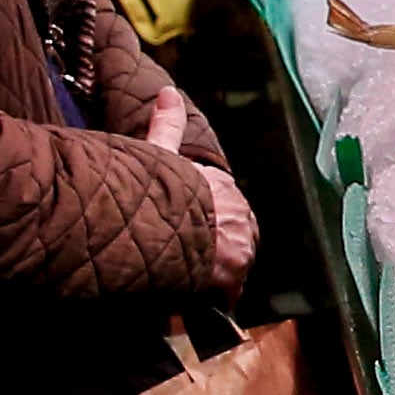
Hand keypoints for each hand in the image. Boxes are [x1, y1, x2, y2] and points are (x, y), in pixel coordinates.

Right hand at [147, 94, 254, 283]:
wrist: (156, 223)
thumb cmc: (155, 187)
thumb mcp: (158, 153)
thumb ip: (167, 125)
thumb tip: (169, 92)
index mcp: (225, 186)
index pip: (225, 207)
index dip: (207, 222)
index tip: (188, 231)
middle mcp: (240, 216)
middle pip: (232, 237)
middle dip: (215, 250)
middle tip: (188, 261)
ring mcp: (239, 248)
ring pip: (231, 264)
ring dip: (214, 275)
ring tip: (188, 281)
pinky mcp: (231, 278)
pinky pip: (227, 294)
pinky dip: (213, 299)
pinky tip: (196, 301)